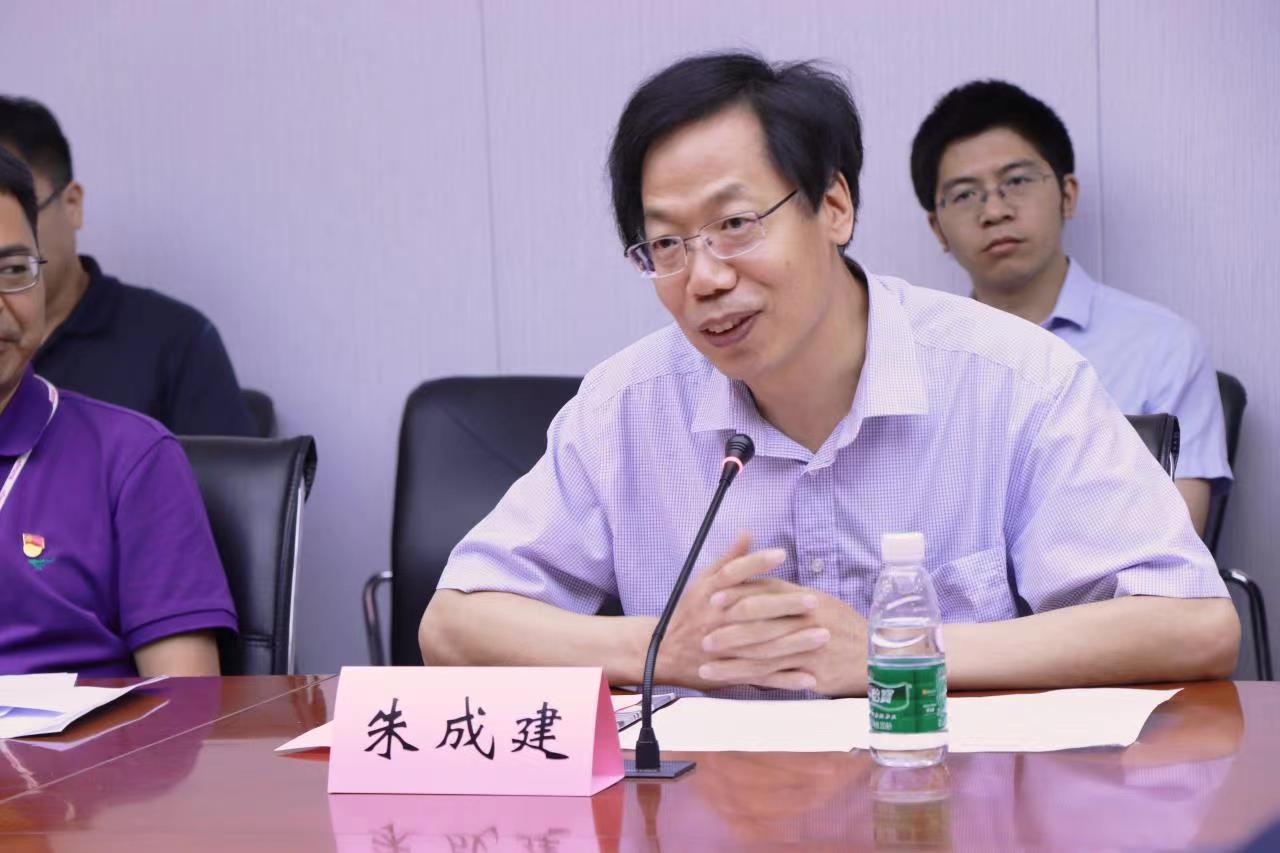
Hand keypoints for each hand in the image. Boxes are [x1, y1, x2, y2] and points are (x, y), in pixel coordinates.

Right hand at [655, 532, 826, 690]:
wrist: (663, 654)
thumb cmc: (690, 613)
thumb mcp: (702, 583)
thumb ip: (728, 560)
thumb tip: (748, 533)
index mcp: (708, 595)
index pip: (732, 574)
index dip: (756, 563)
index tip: (781, 553)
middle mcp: (714, 621)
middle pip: (751, 611)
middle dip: (784, 605)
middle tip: (814, 600)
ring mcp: (723, 650)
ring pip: (761, 647)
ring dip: (794, 643)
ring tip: (823, 635)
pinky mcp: (729, 673)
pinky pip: (761, 678)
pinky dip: (785, 680)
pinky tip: (810, 676)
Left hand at [700, 577, 868, 696]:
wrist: (879, 655)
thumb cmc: (846, 628)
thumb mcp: (822, 603)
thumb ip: (790, 595)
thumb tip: (757, 586)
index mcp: (807, 598)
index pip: (766, 592)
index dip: (738, 595)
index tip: (712, 598)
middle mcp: (807, 618)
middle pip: (760, 621)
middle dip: (728, 629)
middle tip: (702, 635)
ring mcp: (810, 645)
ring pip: (763, 651)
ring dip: (731, 659)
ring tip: (706, 664)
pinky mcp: (813, 670)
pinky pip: (776, 675)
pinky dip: (751, 679)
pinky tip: (733, 683)